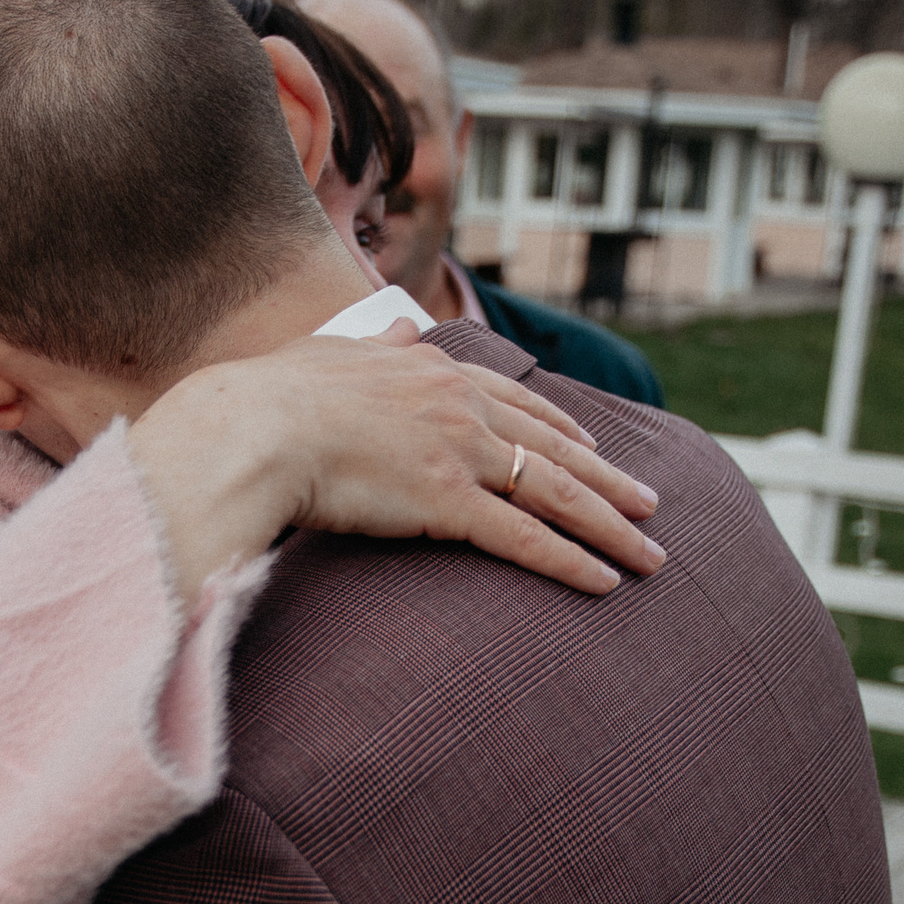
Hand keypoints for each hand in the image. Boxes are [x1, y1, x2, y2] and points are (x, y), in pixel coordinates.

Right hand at [129, 323, 663, 611]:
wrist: (251, 428)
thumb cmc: (270, 397)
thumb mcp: (329, 352)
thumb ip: (373, 343)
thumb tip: (395, 321)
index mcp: (430, 368)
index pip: (515, 398)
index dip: (561, 428)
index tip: (594, 447)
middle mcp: (458, 405)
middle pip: (554, 448)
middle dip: (610, 480)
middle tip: (652, 504)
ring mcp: (460, 452)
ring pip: (558, 494)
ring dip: (611, 527)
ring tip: (651, 555)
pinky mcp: (449, 502)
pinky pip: (526, 538)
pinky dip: (572, 562)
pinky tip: (606, 582)